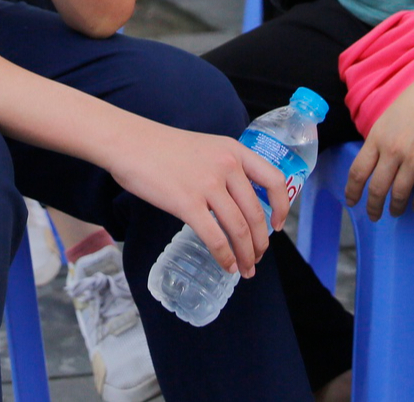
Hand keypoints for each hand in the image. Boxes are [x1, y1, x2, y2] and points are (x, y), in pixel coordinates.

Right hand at [108, 122, 289, 276]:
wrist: (131, 144)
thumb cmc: (163, 148)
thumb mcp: (206, 148)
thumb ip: (224, 167)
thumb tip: (237, 201)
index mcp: (234, 150)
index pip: (274, 180)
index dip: (282, 207)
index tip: (278, 226)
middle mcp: (227, 166)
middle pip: (256, 213)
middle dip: (260, 243)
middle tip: (257, 258)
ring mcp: (208, 185)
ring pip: (239, 229)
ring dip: (245, 255)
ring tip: (245, 269)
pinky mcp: (187, 203)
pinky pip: (214, 237)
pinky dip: (224, 257)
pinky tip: (226, 266)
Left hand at [345, 65, 413, 219]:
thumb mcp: (386, 118)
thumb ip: (378, 141)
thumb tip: (373, 163)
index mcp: (377, 137)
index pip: (358, 171)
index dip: (353, 191)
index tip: (351, 202)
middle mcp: (393, 150)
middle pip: (378, 188)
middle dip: (373, 206)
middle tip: (373, 216)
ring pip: (400, 193)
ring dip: (395, 207)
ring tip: (394, 212)